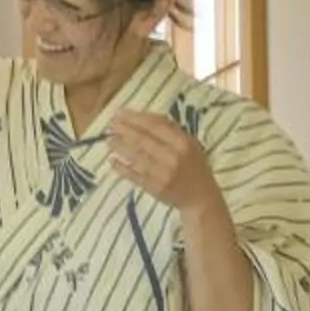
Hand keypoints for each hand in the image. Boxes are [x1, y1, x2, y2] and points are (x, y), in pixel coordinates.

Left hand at [105, 111, 222, 215]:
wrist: (201, 198)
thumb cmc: (195, 166)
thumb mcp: (190, 143)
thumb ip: (169, 129)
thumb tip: (142, 116)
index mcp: (182, 142)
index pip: (153, 126)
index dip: (134, 118)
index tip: (119, 112)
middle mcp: (172, 156)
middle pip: (142, 140)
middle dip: (123, 131)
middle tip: (110, 125)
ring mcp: (162, 174)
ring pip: (136, 157)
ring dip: (120, 147)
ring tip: (109, 140)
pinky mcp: (154, 188)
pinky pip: (134, 176)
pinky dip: (122, 168)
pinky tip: (112, 161)